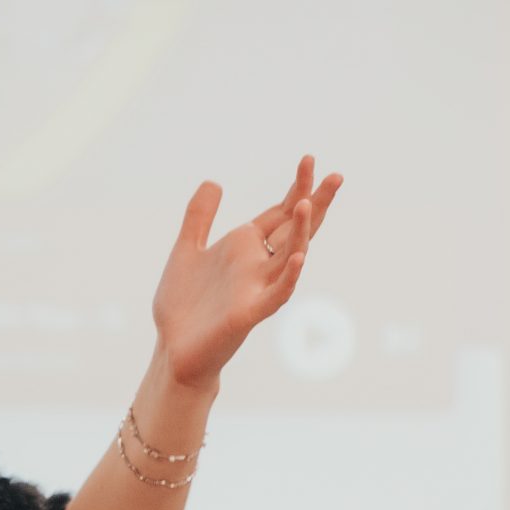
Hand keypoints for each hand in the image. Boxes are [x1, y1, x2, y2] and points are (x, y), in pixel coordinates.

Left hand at [150, 155, 344, 390]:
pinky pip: (277, 292)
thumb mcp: (186, 250)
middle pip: (295, 229)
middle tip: (336, 175)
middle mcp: (259, 266)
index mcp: (246, 248)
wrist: (173, 349)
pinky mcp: (249, 313)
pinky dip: (289, 275)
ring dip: (301, 232)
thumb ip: (199, 217)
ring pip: (290, 256)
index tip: (308, 159)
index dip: (295, 188)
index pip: (279, 214)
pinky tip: (299, 257)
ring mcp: (258, 289)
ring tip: (307, 203)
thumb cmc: (183, 305)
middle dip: (314, 203)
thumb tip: (214, 181)